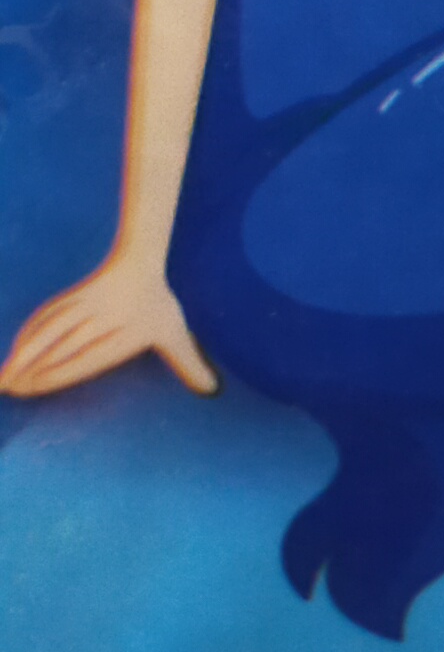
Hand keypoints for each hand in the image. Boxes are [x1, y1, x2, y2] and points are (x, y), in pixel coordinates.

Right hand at [2, 252, 215, 400]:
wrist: (144, 261)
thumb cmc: (158, 304)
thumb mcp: (176, 334)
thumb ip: (190, 365)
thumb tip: (213, 391)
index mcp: (123, 333)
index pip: (84, 357)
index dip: (55, 373)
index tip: (32, 387)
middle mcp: (101, 319)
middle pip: (61, 347)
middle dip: (32, 370)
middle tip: (8, 390)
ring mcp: (84, 305)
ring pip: (49, 329)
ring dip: (23, 353)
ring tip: (3, 378)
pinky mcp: (73, 296)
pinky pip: (47, 315)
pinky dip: (29, 333)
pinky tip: (16, 351)